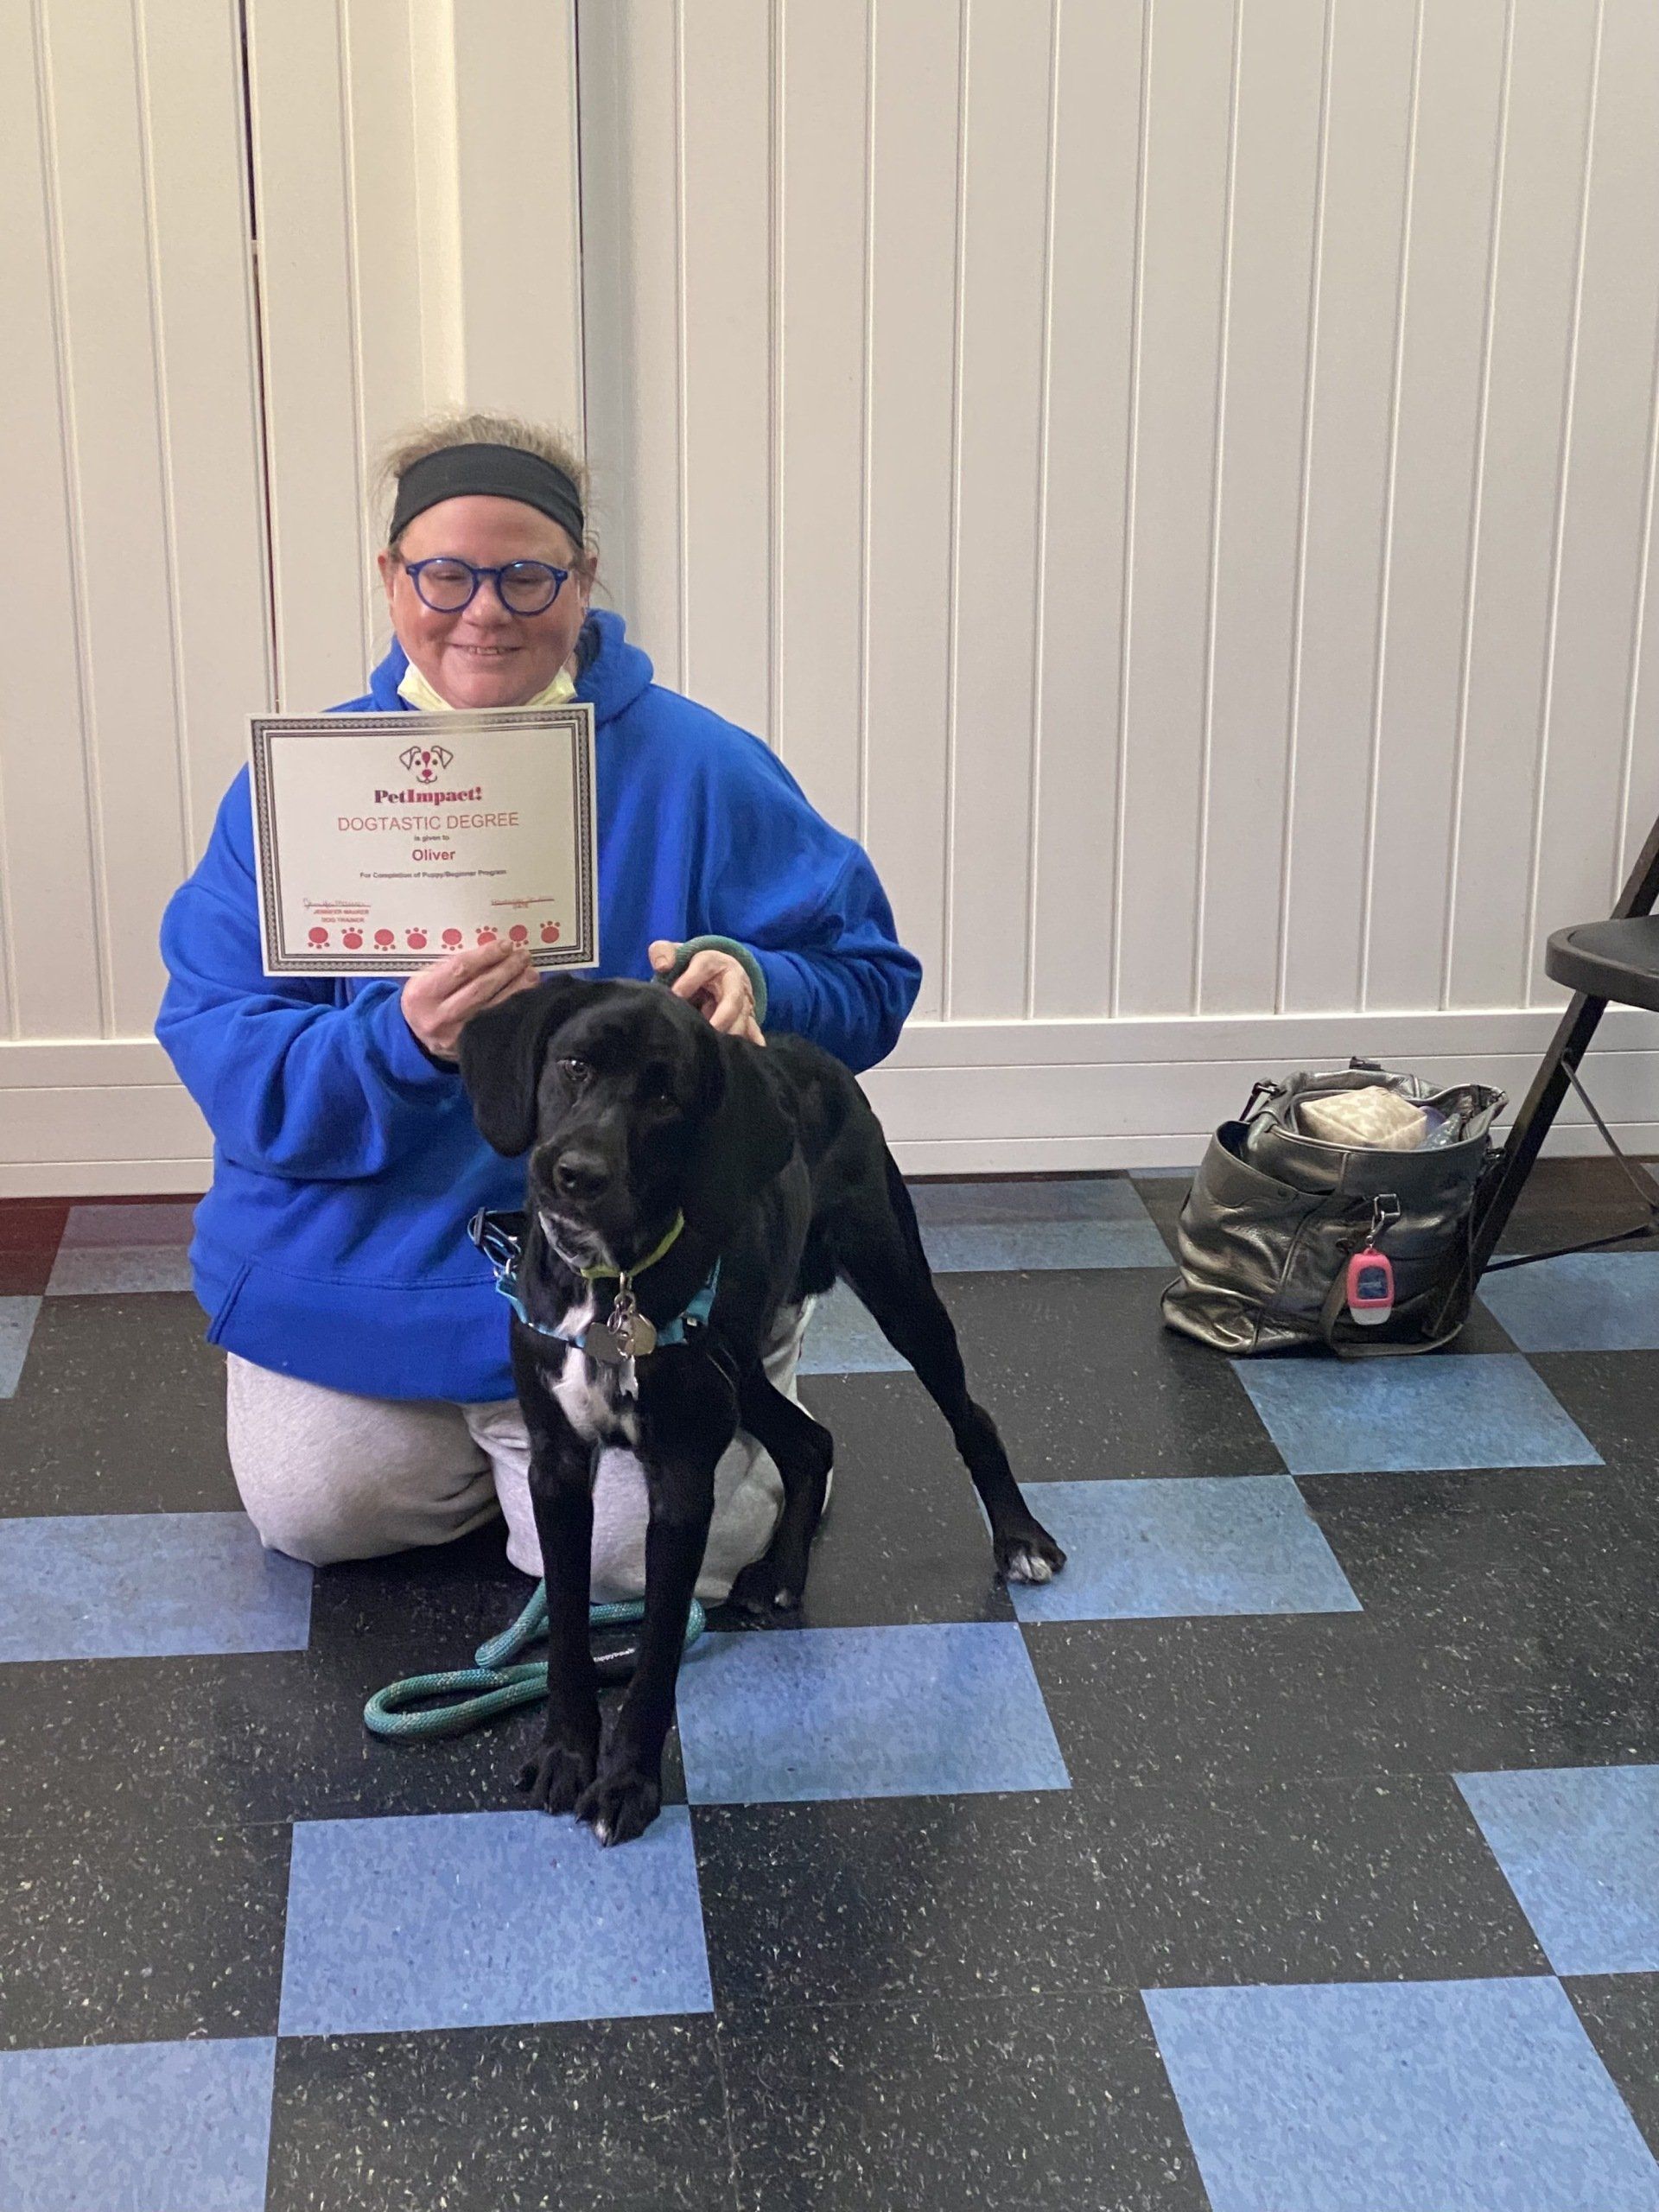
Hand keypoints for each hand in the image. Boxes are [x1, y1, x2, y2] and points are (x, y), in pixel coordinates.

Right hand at [401, 939, 538, 1060]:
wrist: (415, 1038)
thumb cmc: (425, 999)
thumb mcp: (425, 979)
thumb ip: (452, 967)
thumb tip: (493, 951)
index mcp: (422, 993)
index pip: (460, 969)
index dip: (486, 956)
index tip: (506, 945)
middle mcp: (438, 1016)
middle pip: (480, 989)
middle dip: (505, 970)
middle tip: (523, 956)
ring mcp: (455, 1035)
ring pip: (492, 1008)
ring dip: (516, 989)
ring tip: (531, 973)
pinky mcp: (470, 1049)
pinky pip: (497, 1025)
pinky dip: (514, 1009)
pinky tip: (527, 997)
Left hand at [648, 941, 763, 1044]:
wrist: (716, 969)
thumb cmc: (690, 964)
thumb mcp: (676, 952)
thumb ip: (662, 952)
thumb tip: (663, 966)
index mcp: (713, 961)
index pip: (703, 967)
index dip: (689, 981)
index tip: (675, 995)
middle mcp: (733, 980)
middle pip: (733, 999)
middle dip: (722, 1017)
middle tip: (708, 1032)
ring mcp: (742, 999)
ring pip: (744, 1018)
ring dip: (733, 1033)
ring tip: (718, 1050)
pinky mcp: (746, 1016)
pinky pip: (753, 1029)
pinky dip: (753, 1041)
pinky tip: (747, 1055)